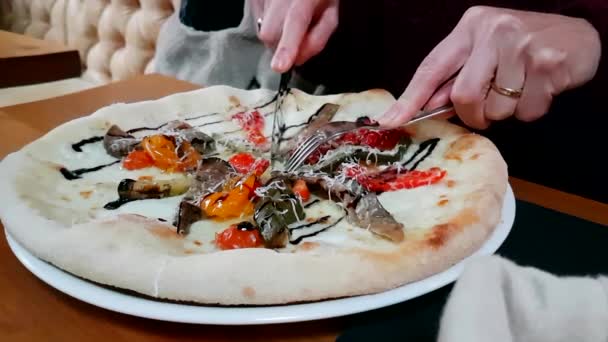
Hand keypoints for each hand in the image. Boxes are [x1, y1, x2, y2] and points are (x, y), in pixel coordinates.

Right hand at [250, 0, 338, 71]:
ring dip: (275, 33)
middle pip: (270, 33)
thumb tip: (298, 60)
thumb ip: (318, 39)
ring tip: (286, 18)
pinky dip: (267, 23)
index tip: (279, 66)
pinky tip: (277, 12)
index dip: (287, 46)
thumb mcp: (330, 15)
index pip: (295, 21)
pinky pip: (256, 21)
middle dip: (280, 45)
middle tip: (294, 37)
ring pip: (261, 31)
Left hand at [378, 6, 600, 128]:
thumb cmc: (522, 47)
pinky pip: (526, 111)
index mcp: (470, 28)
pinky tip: (539, 89)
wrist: (575, 36)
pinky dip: (531, 110)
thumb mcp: (484, 52)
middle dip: (474, 114)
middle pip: (464, 96)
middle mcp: (493, 31)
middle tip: (487, 110)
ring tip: (520, 90)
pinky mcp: (548, 63)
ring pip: (496, 107)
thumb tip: (423, 108)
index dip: (409, 99)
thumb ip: (456, 77)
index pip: (431, 68)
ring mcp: (522, 45)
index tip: (390, 121)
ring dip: (506, 111)